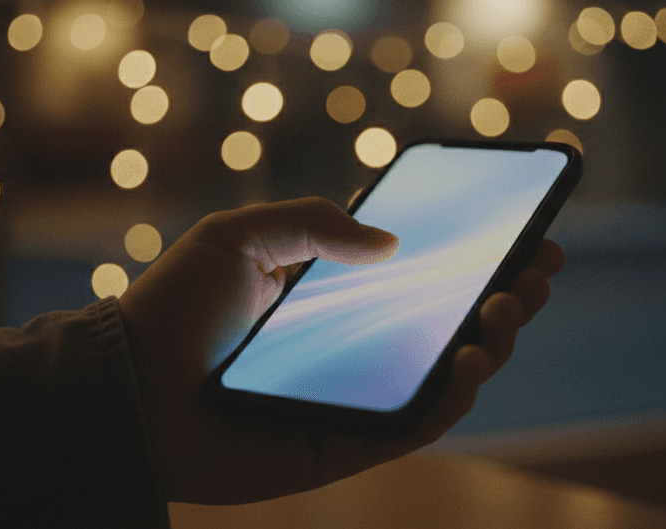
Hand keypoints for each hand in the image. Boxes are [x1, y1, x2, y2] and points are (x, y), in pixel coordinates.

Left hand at [117, 197, 564, 504]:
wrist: (129, 388)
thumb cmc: (174, 308)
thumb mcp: (240, 235)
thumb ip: (314, 224)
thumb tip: (393, 242)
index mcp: (336, 295)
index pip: (424, 276)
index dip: (478, 258)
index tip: (529, 236)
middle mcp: (357, 344)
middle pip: (451, 322)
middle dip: (507, 295)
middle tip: (536, 271)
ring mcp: (358, 394)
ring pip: (449, 373)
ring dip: (494, 341)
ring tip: (506, 307)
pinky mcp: (349, 442)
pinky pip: (418, 421)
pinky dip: (456, 394)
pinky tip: (472, 359)